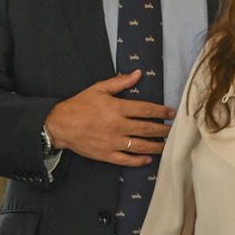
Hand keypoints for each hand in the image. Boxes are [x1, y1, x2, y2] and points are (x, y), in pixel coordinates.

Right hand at [46, 71, 175, 167]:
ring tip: (167, 145)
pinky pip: (127, 160)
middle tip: (174, 130)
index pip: (146, 110)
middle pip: (147, 129)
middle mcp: (118, 126)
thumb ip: (120, 82)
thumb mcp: (99, 89)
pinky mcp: (106, 155)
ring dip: (156, 146)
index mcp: (117, 108)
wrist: (60, 125)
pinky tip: (148, 159)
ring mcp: (113, 142)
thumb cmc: (79, 105)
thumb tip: (138, 73)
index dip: (161, 111)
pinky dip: (139, 160)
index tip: (172, 113)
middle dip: (163, 129)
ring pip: (140, 146)